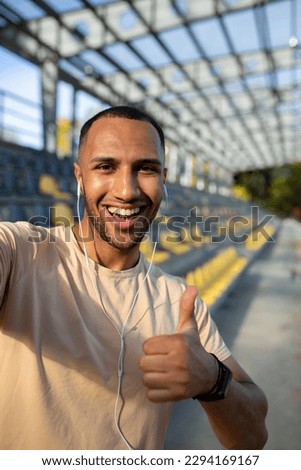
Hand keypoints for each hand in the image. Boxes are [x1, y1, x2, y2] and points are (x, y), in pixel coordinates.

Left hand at [139, 286, 216, 401]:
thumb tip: (192, 286)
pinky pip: (151, 395)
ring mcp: (178, 380)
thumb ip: (187, 307)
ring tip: (162, 373)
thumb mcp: (190, 328)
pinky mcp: (176, 395)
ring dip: (152, 377)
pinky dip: (155, 392)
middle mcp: (178, 361)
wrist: (210, 377)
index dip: (151, 347)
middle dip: (150, 362)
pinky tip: (165, 385)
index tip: (161, 348)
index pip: (146, 346)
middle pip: (143, 363)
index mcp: (178, 343)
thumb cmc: (194, 348)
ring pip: (146, 379)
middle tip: (161, 362)